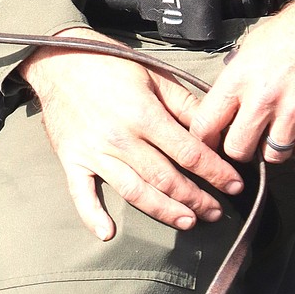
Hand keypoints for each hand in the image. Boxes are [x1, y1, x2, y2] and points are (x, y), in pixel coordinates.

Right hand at [19, 27, 245, 241]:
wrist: (60, 61)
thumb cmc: (111, 64)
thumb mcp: (154, 75)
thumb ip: (184, 103)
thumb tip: (215, 128)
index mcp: (143, 113)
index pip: (189, 152)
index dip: (215, 171)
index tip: (234, 185)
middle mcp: (120, 138)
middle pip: (166, 178)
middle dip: (196, 198)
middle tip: (216, 212)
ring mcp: (94, 152)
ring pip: (134, 191)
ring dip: (164, 211)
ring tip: (188, 221)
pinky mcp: (72, 160)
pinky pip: (81, 194)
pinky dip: (92, 216)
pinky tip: (108, 233)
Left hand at [191, 0, 294, 165]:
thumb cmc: (293, 29)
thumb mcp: (250, 47)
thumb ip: (235, 79)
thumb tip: (222, 106)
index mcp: (239, 77)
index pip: (205, 125)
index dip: (205, 139)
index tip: (212, 141)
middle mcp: (263, 97)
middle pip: (237, 149)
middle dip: (241, 148)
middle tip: (249, 138)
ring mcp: (294, 110)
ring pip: (273, 155)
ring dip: (274, 147)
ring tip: (279, 129)